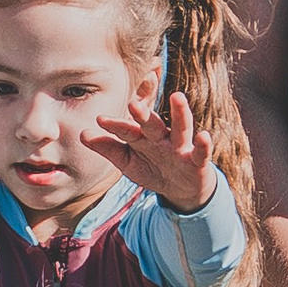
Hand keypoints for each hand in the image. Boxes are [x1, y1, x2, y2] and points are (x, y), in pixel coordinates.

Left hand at [87, 87, 218, 214]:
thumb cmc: (153, 169)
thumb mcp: (128, 163)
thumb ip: (109, 149)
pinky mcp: (198, 160)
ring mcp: (181, 147)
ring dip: (180, 113)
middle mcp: (162, 138)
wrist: (181, 190)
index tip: (100, 119)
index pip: (128, 130)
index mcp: (144, 138)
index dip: (115, 126)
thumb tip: (83, 134)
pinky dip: (203, 144)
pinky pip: (201, 152)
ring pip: (181, 128)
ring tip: (177, 97)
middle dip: (143, 114)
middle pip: (152, 123)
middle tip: (132, 104)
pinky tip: (204, 135)